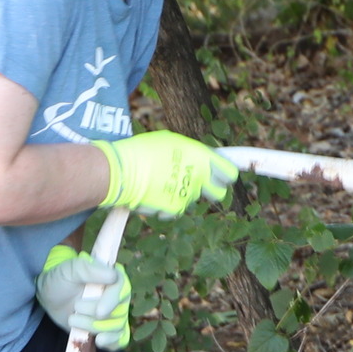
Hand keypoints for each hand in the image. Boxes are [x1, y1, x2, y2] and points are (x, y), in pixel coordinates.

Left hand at [36, 254, 132, 350]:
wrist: (51, 297)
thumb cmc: (61, 279)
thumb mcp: (69, 269)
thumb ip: (88, 268)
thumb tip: (113, 276)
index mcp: (113, 278)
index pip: (122, 289)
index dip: (112, 302)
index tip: (99, 312)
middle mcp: (118, 296)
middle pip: (119, 312)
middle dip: (96, 317)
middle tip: (75, 309)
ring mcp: (114, 314)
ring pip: (117, 327)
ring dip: (94, 328)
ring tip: (73, 320)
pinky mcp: (107, 329)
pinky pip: (119, 340)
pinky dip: (111, 343)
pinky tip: (98, 341)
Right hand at [94, 131, 237, 216]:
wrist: (123, 170)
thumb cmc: (142, 150)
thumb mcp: (171, 142)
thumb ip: (191, 153)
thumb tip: (199, 159)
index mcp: (201, 157)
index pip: (229, 173)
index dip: (225, 175)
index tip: (220, 176)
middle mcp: (199, 177)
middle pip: (218, 193)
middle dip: (210, 190)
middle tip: (195, 183)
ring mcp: (187, 195)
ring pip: (191, 200)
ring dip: (180, 195)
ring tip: (160, 183)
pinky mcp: (174, 209)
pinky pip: (174, 209)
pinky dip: (165, 205)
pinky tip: (153, 194)